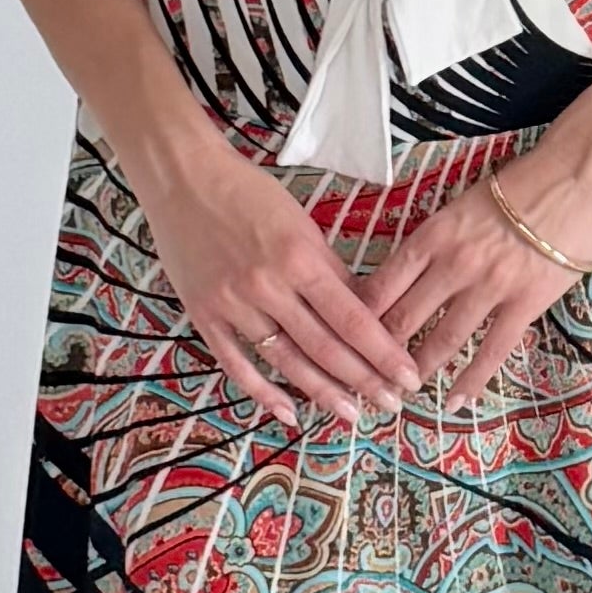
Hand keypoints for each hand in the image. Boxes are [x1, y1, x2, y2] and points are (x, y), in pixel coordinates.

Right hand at [135, 145, 421, 427]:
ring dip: (322, 392)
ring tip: (351, 414)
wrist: (183, 178)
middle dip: (363, 380)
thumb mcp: (301, 222)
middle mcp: (268, 286)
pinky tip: (288, 413)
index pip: (352, 318)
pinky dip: (263, 392)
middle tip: (391, 404)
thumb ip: (330, 270)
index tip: (408, 376)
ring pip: (286, 361)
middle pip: (325, 347)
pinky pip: (236, 364)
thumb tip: (363, 312)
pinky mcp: (204, 315)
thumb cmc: (248, 193)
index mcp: (299, 258)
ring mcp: (233, 304)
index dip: (383, 353)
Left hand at [357, 138, 591, 401]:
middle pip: (404, 317)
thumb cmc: (520, 184)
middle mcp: (454, 263)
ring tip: (401, 392)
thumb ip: (437, 240)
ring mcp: (490, 286)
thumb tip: (408, 274)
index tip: (345, 338)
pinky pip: (493, 350)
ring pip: (443, 339)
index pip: (383, 284)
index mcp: (434, 234)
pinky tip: (455, 402)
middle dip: (379, 352)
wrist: (575, 175)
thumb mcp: (462, 204)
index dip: (359, 317)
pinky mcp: (526, 304)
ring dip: (419, 369)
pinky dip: (472, 380)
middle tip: (363, 376)